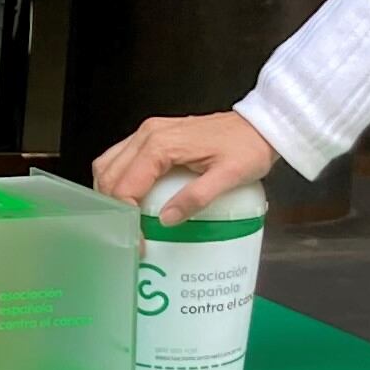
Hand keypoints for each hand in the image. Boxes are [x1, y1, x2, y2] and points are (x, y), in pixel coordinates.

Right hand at [93, 109, 276, 219]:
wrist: (260, 127)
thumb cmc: (247, 148)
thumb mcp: (228, 176)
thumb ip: (196, 197)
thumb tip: (165, 220)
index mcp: (161, 145)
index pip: (125, 185)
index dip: (126, 218)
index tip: (138, 242)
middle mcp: (148, 134)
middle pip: (109, 174)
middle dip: (112, 208)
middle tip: (128, 234)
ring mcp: (149, 132)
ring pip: (109, 164)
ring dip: (110, 193)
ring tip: (124, 218)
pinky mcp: (153, 135)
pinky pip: (122, 157)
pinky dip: (119, 179)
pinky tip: (131, 198)